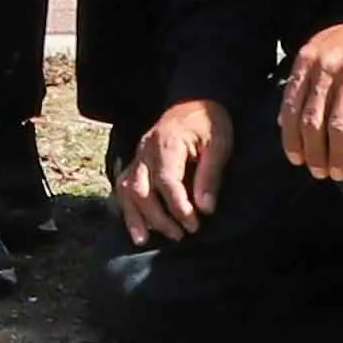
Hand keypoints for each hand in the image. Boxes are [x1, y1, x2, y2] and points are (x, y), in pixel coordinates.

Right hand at [117, 99, 232, 245]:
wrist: (195, 102)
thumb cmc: (209, 123)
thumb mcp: (219, 144)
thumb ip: (210, 175)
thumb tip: (205, 208)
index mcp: (166, 142)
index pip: (166, 180)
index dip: (179, 206)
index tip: (194, 225)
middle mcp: (145, 150)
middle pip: (141, 189)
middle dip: (158, 217)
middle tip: (180, 235)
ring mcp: (137, 155)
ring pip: (125, 189)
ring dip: (134, 216)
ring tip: (145, 240)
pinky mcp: (136, 161)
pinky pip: (123, 185)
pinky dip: (126, 207)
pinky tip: (135, 226)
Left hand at [277, 19, 342, 184]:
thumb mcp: (318, 52)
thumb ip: (302, 82)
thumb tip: (283, 121)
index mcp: (306, 62)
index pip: (292, 108)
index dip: (292, 138)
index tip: (296, 160)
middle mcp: (325, 68)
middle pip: (313, 121)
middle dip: (314, 152)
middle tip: (319, 172)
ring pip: (338, 125)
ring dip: (337, 155)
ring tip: (339, 173)